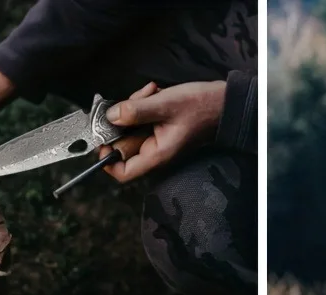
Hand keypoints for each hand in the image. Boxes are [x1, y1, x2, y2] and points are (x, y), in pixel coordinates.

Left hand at [99, 80, 226, 182]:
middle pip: (123, 144)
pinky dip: (142, 103)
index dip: (108, 159)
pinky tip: (154, 92)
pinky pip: (140, 118)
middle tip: (134, 101)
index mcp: (156, 154)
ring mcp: (156, 139)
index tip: (103, 137)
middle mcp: (154, 151)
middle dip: (123, 120)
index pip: (124, 172)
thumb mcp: (165, 104)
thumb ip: (136, 111)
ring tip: (150, 93)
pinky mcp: (158, 127)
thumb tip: (110, 117)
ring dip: (134, 106)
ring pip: (130, 127)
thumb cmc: (200, 107)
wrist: (222, 102)